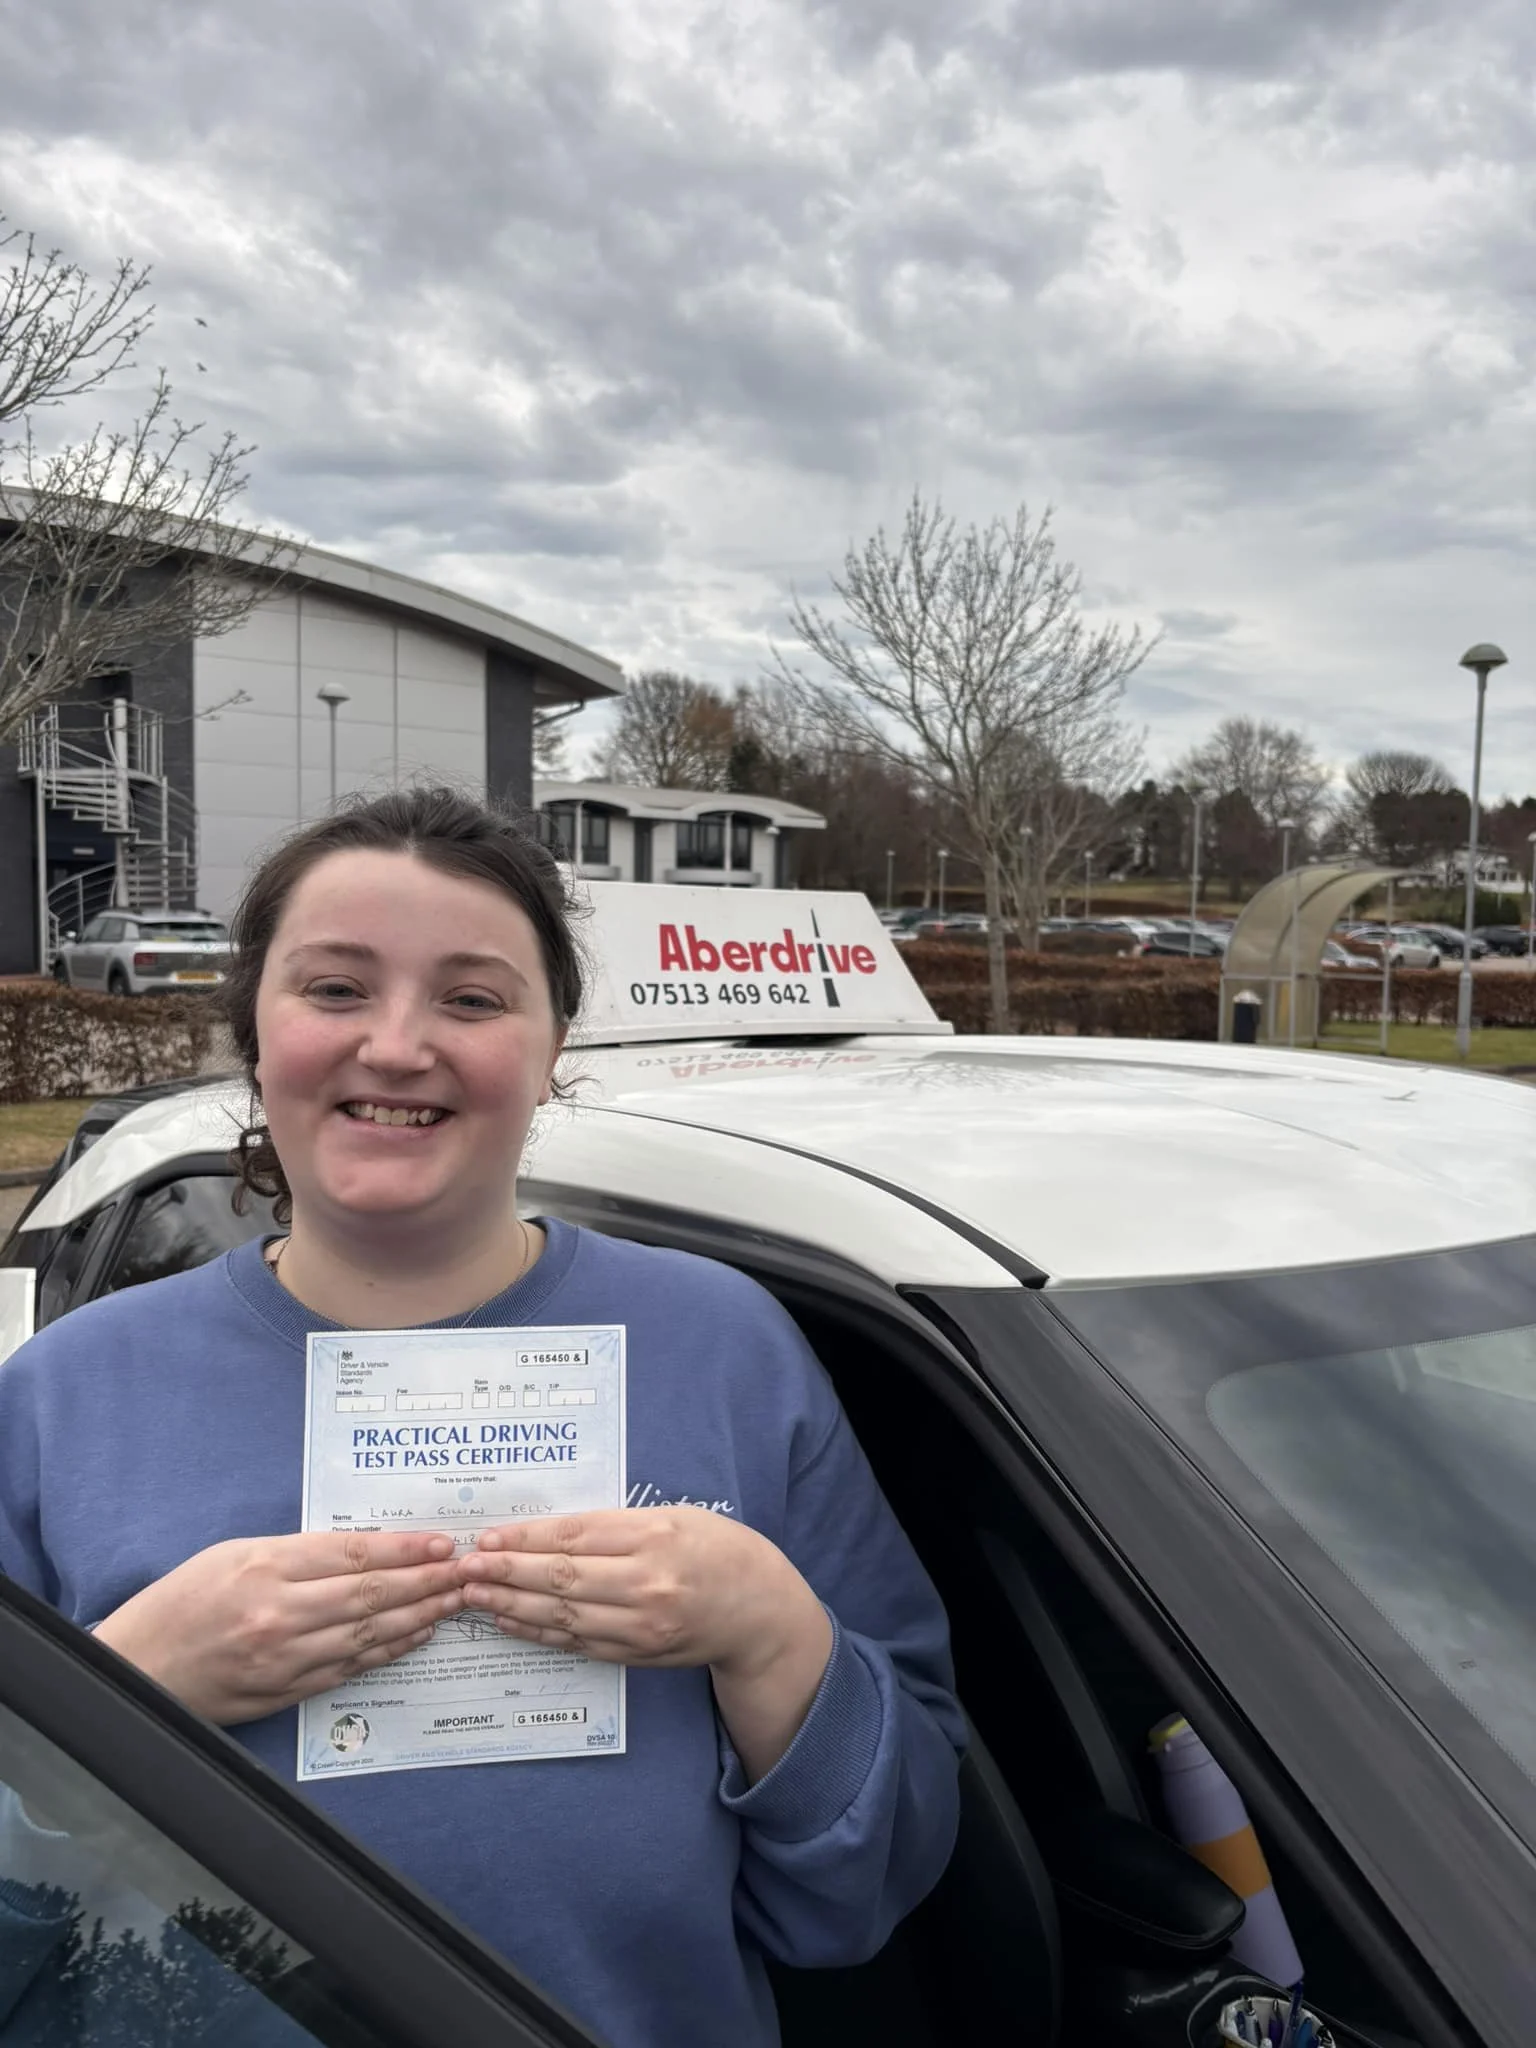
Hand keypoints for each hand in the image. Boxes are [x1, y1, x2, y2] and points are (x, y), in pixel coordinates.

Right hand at [94, 1531, 466, 1725]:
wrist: (138, 1668)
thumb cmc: (182, 1601)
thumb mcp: (233, 1555)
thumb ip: (296, 1553)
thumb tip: (362, 1550)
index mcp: (265, 1567)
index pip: (354, 1553)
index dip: (405, 1549)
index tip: (441, 1545)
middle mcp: (279, 1612)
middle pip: (371, 1594)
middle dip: (427, 1582)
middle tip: (465, 1573)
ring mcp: (283, 1658)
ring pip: (368, 1633)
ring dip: (419, 1618)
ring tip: (454, 1603)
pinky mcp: (284, 1691)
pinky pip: (349, 1668)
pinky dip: (388, 1651)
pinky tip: (415, 1637)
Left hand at [456, 1509, 833, 1779]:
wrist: (758, 1610)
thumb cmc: (715, 1549)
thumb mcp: (673, 1517)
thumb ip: (616, 1525)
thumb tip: (546, 1532)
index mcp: (654, 1536)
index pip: (574, 1537)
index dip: (525, 1539)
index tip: (487, 1537)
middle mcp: (646, 1583)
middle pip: (561, 1577)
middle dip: (506, 1572)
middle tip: (466, 1566)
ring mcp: (640, 1625)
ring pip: (562, 1615)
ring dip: (512, 1605)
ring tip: (475, 1595)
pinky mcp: (635, 1653)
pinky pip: (576, 1644)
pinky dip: (538, 1633)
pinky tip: (509, 1622)